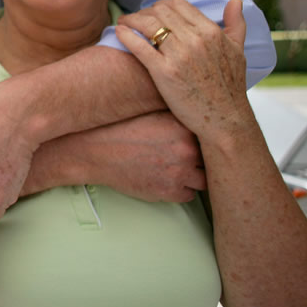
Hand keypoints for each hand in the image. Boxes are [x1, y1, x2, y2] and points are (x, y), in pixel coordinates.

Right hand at [59, 112, 205, 201]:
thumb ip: (178, 112)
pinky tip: (167, 178)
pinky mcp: (168, 192)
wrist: (93, 150)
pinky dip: (181, 189)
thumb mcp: (151, 110)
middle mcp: (186, 150)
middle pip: (212, 158)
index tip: (205, 139)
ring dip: (195, 175)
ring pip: (204, 180)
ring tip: (179, 167)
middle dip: (203, 158)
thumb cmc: (118, 128)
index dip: (207, 137)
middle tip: (191, 155)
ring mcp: (179, 173)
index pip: (213, 135)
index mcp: (183, 125)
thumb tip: (199, 113)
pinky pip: (189, 195)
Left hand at [116, 0, 251, 142]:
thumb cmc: (230, 87)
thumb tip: (235, 0)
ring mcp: (179, 56)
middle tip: (135, 19)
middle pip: (159, 12)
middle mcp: (196, 40)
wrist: (225, 119)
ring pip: (147, 24)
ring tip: (123, 23)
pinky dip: (126, 35)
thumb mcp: (238, 51)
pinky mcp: (164, 72)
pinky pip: (139, 45)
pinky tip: (119, 32)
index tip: (152, 12)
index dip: (161, 6)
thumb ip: (236, 24)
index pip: (178, 5)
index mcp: (211, 32)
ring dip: (131, 19)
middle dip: (144, 12)